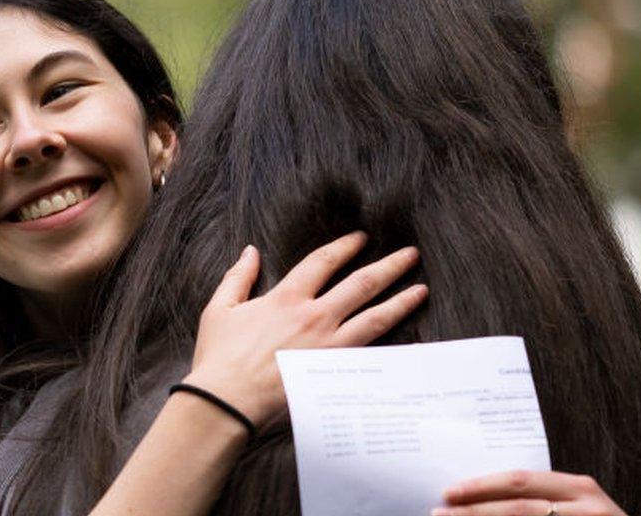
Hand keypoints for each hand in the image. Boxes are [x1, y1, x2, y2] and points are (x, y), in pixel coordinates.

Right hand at [183, 231, 426, 428]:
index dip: (345, 247)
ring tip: (421, 290)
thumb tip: (249, 251)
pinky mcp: (335, 374)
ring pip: (375, 317)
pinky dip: (393, 345)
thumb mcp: (220, 309)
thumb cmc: (219, 358)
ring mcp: (329, 346)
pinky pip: (371, 354)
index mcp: (286, 298)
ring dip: (401, 301)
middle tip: (409, 255)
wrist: (227, 402)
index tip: (362, 238)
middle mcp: (314, 317)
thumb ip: (238, 277)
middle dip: (388, 266)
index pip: (323, 262)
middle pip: (361, 283)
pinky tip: (410, 339)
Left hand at [433, 470, 626, 515]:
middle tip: (439, 513)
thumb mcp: (573, 505)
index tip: (448, 492)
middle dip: (473, 511)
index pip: (520, 482)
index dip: (481, 487)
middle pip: (518, 508)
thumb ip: (536, 497)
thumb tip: (477, 497)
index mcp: (578, 487)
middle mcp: (586, 506)